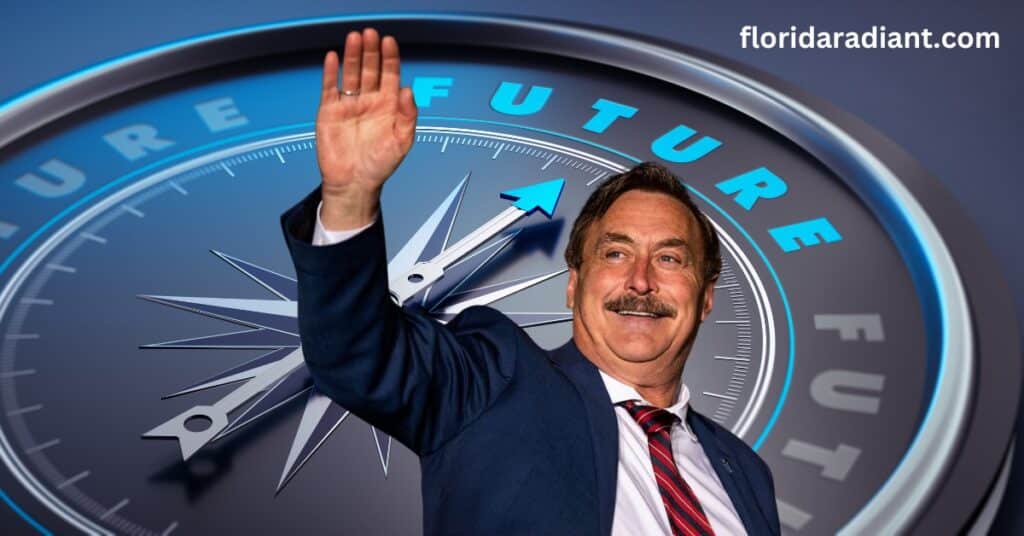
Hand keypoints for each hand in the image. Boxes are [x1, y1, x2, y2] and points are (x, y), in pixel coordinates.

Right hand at [316, 28, 417, 229]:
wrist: (354, 184)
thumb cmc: (380, 165)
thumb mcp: (402, 142)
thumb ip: (408, 116)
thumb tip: (409, 91)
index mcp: (388, 106)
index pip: (390, 76)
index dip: (390, 59)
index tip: (389, 42)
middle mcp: (369, 101)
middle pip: (369, 70)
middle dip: (371, 52)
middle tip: (370, 34)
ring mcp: (349, 105)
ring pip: (350, 74)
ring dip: (352, 56)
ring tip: (354, 38)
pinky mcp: (329, 112)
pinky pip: (329, 88)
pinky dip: (330, 73)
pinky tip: (333, 58)